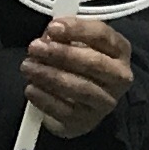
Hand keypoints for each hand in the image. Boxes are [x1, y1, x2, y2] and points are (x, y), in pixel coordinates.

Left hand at [19, 17, 133, 141]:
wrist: (81, 102)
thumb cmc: (79, 65)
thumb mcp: (77, 44)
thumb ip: (66, 36)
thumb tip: (49, 36)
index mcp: (119, 51)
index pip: (102, 36)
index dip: (77, 30)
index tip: (52, 28)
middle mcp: (119, 77)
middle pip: (94, 63)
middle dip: (62, 54)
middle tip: (35, 48)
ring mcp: (105, 102)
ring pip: (81, 88)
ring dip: (50, 76)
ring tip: (28, 67)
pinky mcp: (87, 122)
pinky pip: (66, 111)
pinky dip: (45, 99)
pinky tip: (31, 89)